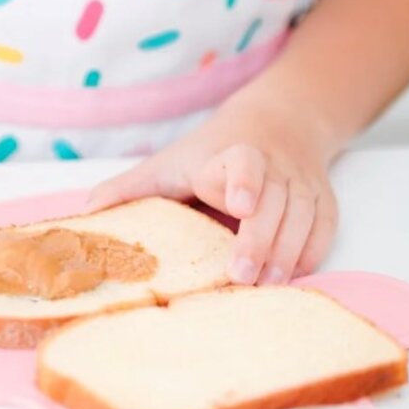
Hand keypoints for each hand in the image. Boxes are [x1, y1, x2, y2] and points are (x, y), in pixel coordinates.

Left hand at [87, 93, 338, 282]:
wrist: (278, 123)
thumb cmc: (208, 155)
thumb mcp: (165, 166)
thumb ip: (128, 189)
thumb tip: (84, 214)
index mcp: (228, 155)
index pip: (242, 163)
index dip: (243, 181)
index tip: (238, 204)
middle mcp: (272, 166)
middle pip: (274, 202)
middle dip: (259, 240)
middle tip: (241, 276)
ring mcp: (302, 182)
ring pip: (302, 217)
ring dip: (286, 253)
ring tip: (266, 285)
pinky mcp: (323, 199)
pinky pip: (324, 228)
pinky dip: (310, 253)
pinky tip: (290, 277)